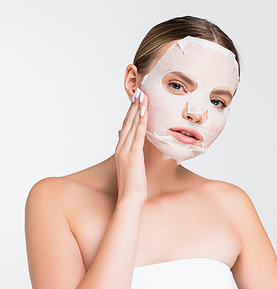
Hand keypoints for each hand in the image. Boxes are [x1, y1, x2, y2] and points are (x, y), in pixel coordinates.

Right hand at [115, 88, 148, 202]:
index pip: (126, 124)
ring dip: (137, 109)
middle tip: (139, 90)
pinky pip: (137, 135)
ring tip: (142, 95)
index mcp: (121, 147)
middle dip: (134, 105)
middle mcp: (122, 146)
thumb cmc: (134, 182)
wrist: (130, 198)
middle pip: (128, 121)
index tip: (136, 98)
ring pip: (132, 125)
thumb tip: (126, 136)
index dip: (131, 110)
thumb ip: (130, 148)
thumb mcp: (131, 163)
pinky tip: (144, 112)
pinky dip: (140, 122)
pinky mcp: (133, 155)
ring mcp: (126, 150)